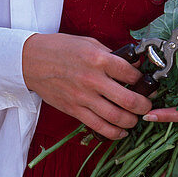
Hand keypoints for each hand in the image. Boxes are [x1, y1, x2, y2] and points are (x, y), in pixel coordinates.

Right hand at [22, 33, 152, 138]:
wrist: (30, 60)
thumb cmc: (61, 49)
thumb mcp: (90, 44)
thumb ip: (113, 55)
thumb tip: (135, 65)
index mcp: (99, 59)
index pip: (132, 74)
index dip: (143, 80)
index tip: (146, 83)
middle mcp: (93, 80)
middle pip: (129, 100)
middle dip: (144, 105)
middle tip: (147, 105)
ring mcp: (83, 97)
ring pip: (117, 117)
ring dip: (132, 121)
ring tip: (136, 118)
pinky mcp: (74, 110)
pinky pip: (99, 127)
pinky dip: (114, 133)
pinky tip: (122, 131)